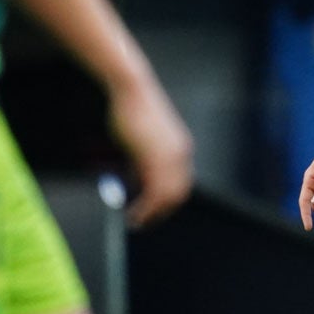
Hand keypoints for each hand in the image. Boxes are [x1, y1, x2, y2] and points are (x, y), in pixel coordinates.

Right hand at [109, 78, 194, 227]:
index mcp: (181, 149)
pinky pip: (154, 192)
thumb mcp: (143, 140)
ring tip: (136, 222)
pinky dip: (145, 208)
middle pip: (177, 194)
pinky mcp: (156, 156)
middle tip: (143, 223)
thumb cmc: (132, 110)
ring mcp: (171, 156)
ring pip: (167, 197)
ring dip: (151, 214)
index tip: (153, 212)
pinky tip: (133, 214)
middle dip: (161, 212)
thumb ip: (144, 160)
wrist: (132, 90)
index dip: (168, 202)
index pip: (181, 184)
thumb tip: (137, 180)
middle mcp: (181, 154)